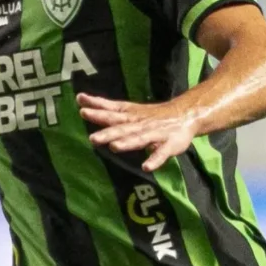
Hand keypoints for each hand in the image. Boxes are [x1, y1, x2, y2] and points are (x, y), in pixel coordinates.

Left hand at [77, 93, 197, 171]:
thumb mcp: (127, 109)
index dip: (97, 107)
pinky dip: (154, 160)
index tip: (81, 102)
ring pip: (139, 139)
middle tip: (92, 138)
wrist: (185, 115)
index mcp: (130, 115)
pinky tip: (146, 167)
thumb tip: (80, 98)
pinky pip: (161, 153)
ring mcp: (155, 134)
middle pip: (122, 127)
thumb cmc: (150, 115)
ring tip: (115, 147)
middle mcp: (140, 123)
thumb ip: (104, 106)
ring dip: (128, 143)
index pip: (111, 110)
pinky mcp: (169, 145)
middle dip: (108, 132)